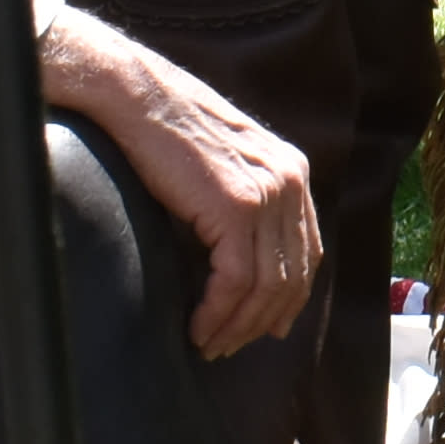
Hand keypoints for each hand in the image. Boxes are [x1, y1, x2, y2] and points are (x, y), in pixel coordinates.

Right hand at [38, 0, 323, 359]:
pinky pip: (235, 281)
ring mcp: (267, 193)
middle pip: (291, 275)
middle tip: (229, 347)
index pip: (306, 252)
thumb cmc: (166, 130)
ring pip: (264, 286)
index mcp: (292, 170)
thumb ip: (246, 201)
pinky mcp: (236, 208)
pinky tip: (198, 328)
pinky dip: (218, 313)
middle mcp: (290, 181)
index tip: (268, 329)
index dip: (289, 298)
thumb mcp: (224, 164)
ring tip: (210, 345)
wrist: (138, 96)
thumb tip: (244, 260)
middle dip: (261, 322)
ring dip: (237, 326)